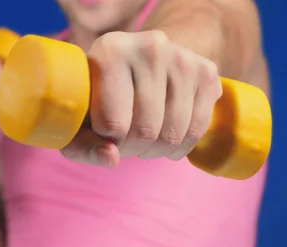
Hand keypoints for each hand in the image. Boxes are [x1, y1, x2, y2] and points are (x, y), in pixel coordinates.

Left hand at [60, 30, 222, 167]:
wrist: (144, 56)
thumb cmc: (103, 92)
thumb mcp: (80, 115)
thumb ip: (82, 145)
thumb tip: (112, 159)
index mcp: (110, 51)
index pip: (113, 125)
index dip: (108, 143)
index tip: (105, 136)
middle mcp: (150, 47)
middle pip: (145, 131)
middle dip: (134, 149)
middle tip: (127, 143)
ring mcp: (183, 58)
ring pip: (172, 134)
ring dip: (156, 150)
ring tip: (144, 141)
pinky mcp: (207, 71)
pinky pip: (197, 129)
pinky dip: (180, 146)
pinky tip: (167, 140)